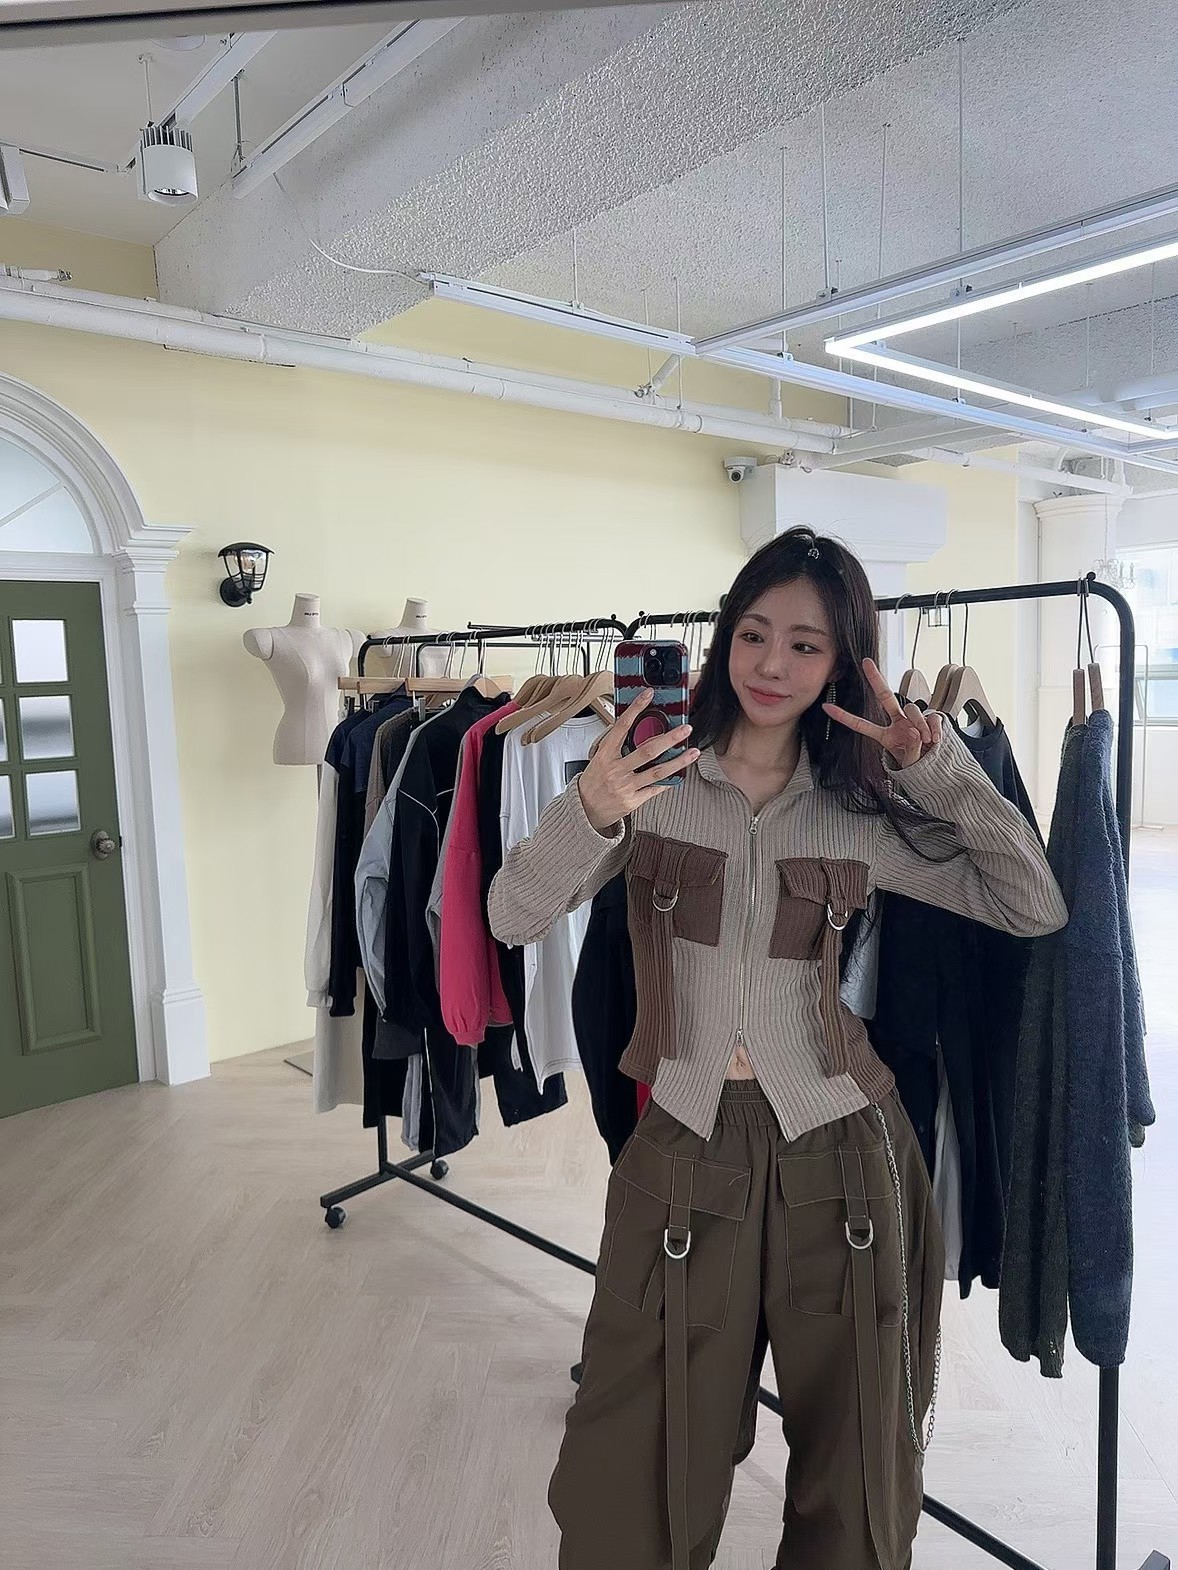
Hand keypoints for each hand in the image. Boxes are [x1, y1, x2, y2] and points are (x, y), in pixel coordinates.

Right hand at [579, 690, 699, 833]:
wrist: (584, 809)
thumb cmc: (594, 781)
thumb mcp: (598, 758)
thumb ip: (615, 744)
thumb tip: (634, 724)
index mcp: (605, 754)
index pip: (621, 727)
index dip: (635, 709)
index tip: (648, 695)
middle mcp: (616, 769)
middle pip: (647, 751)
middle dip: (669, 738)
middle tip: (685, 729)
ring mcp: (625, 786)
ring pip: (657, 771)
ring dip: (678, 761)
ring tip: (693, 752)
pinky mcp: (633, 800)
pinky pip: (655, 789)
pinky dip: (669, 781)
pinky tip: (680, 773)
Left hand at [822, 658, 942, 769]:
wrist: (938, 766)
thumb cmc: (919, 764)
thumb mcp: (910, 763)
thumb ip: (911, 750)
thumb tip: (914, 732)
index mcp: (886, 735)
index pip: (862, 725)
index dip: (844, 717)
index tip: (826, 707)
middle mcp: (898, 722)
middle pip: (885, 696)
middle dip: (876, 678)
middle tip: (866, 662)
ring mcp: (913, 719)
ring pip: (911, 708)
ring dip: (919, 724)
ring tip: (927, 741)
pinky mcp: (930, 718)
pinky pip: (931, 717)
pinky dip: (934, 729)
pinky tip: (935, 739)